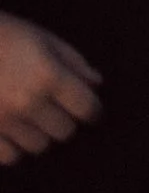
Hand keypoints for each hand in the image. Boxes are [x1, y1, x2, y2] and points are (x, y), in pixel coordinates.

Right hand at [0, 12, 102, 162]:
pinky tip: (9, 128)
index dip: (91, 108)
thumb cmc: (3, 35)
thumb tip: (95, 83)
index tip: (87, 108)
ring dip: (38, 133)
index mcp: (48, 76)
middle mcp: (28, 102)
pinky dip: (13, 146)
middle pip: (65, 131)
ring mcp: (3, 122)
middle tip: (52, 107)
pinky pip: (11, 156)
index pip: (87, 108)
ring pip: (38, 146)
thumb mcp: (42, 38)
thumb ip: (73, 62)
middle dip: (63, 119)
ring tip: (27, 115)